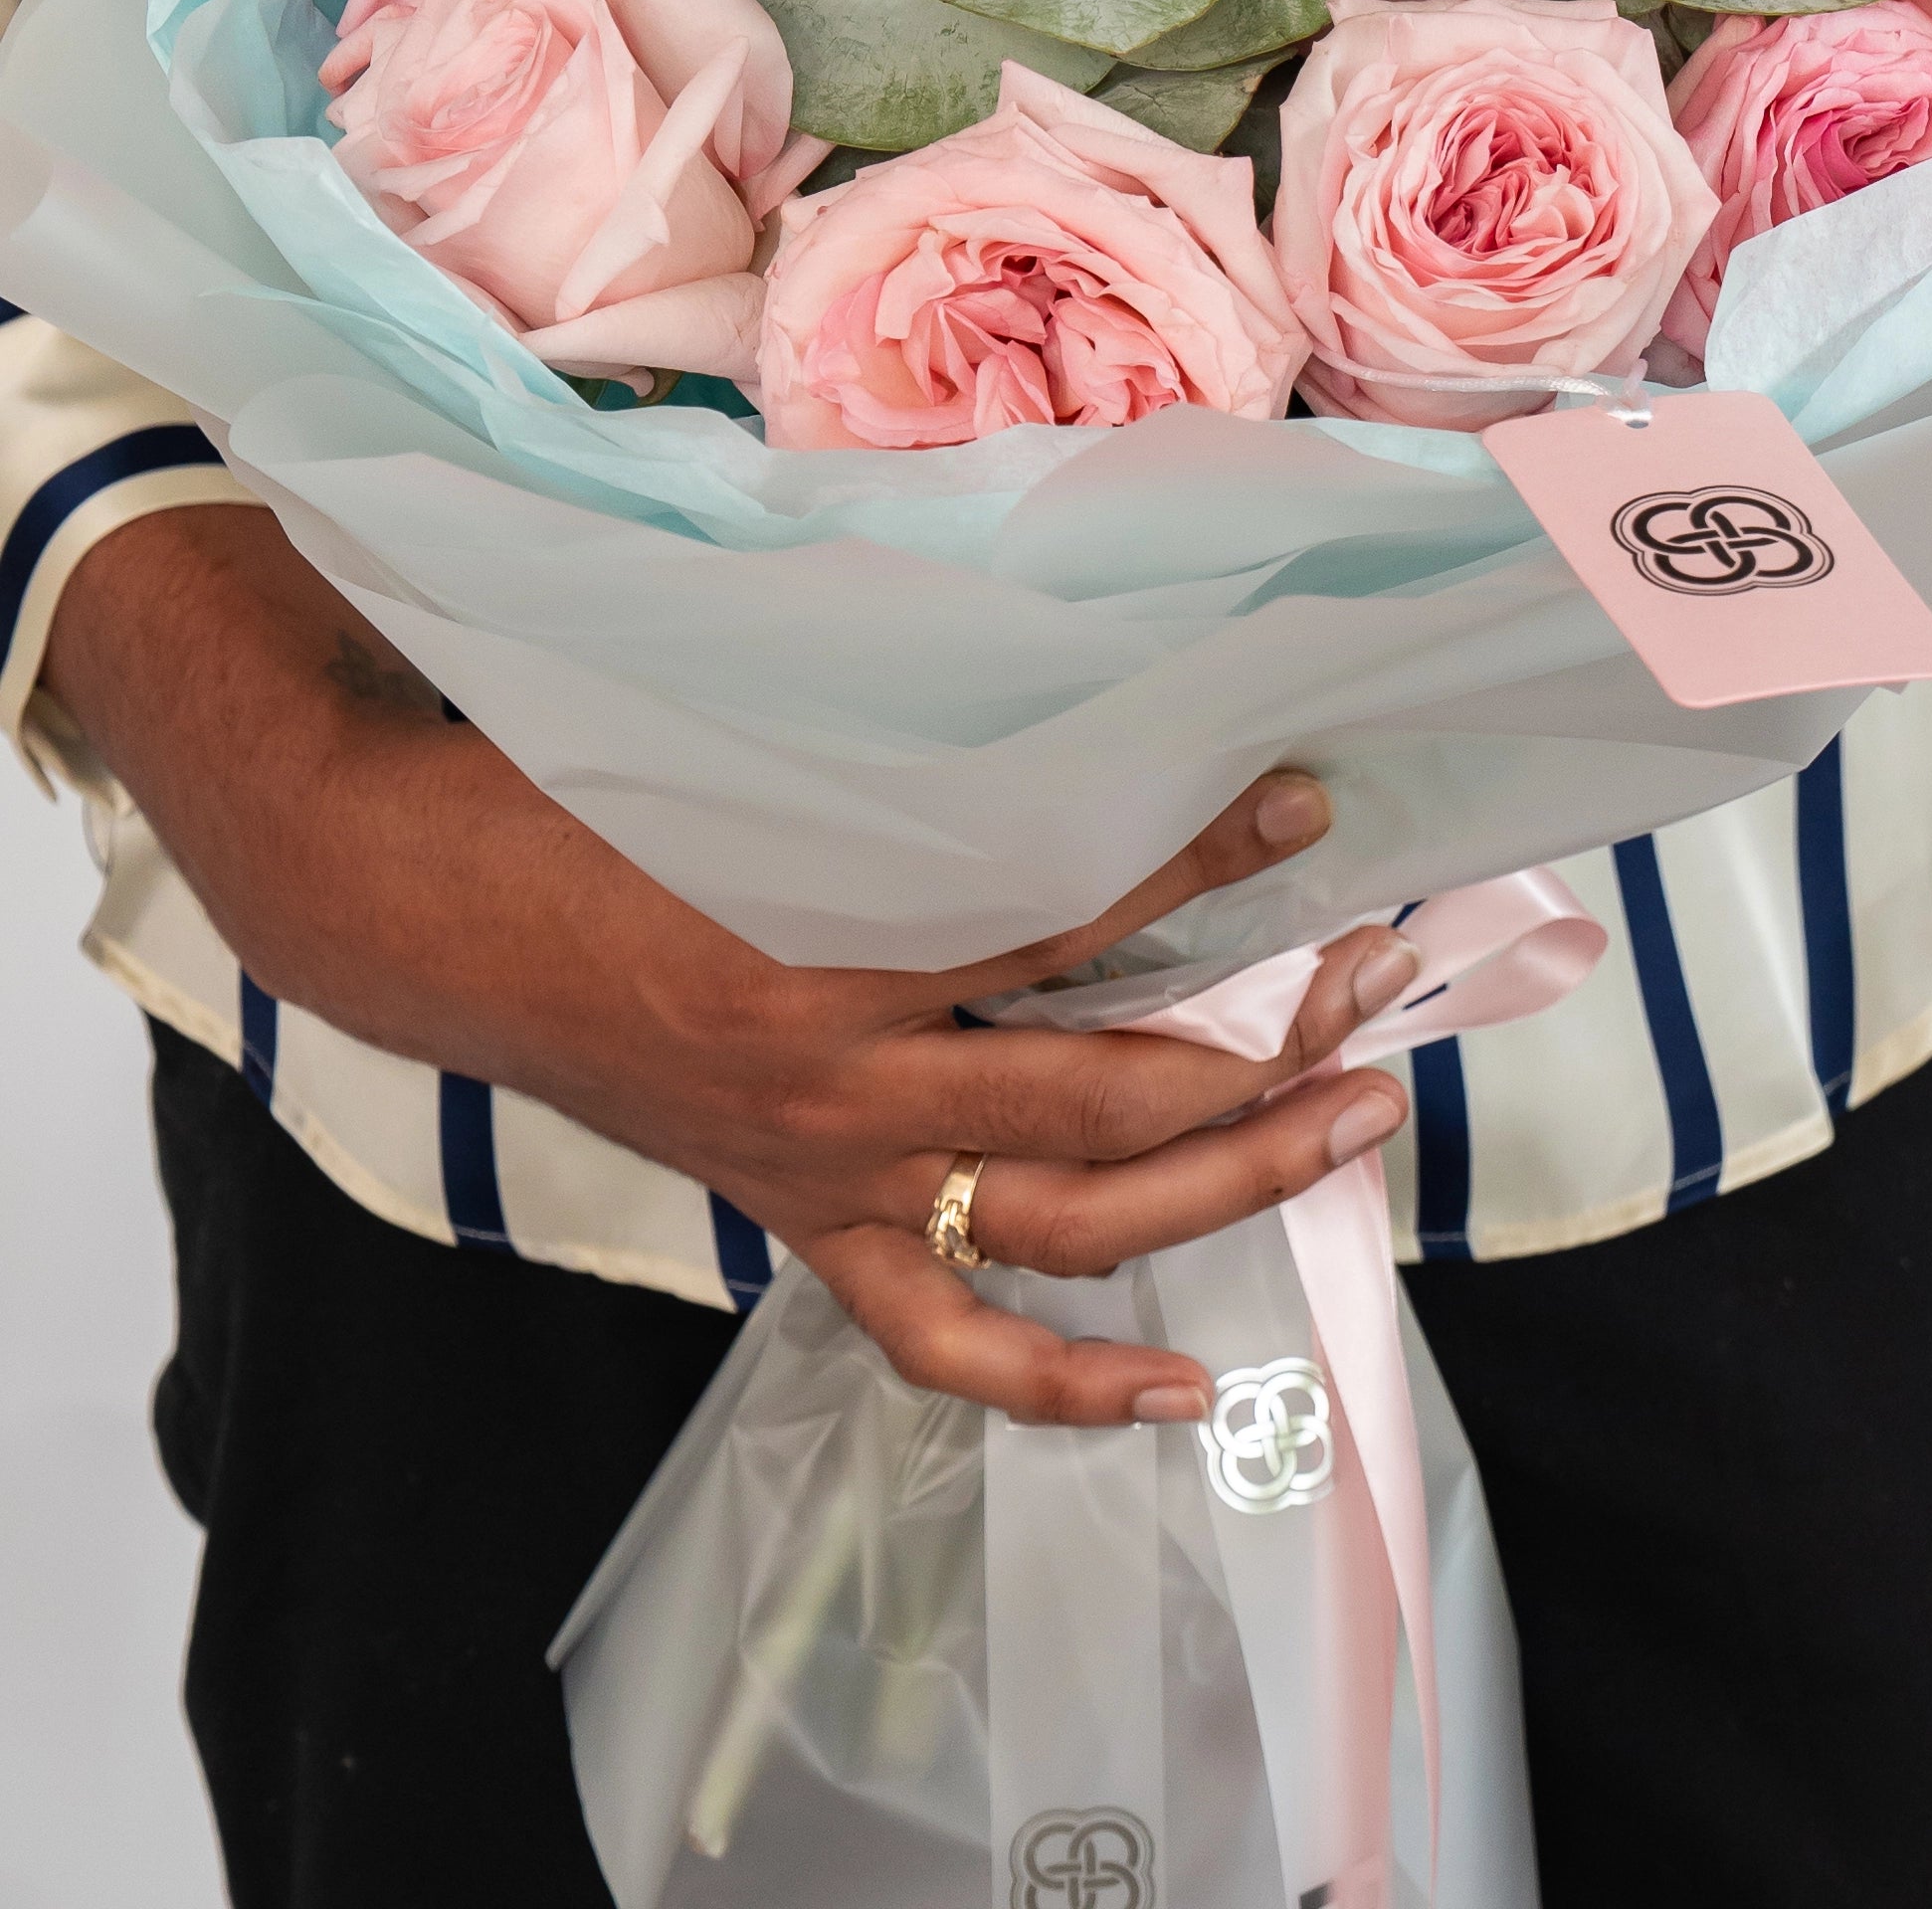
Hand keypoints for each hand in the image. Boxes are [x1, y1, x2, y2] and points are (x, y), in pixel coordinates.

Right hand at [43, 505, 1411, 1425]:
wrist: (425, 901)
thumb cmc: (592, 795)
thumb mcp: (753, 745)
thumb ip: (905, 738)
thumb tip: (1070, 670)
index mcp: (827, 951)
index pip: (1066, 922)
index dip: (1198, 864)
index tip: (1302, 806)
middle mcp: (843, 1087)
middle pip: (1103, 1098)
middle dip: (1262, 1048)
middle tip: (1375, 992)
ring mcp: (831, 1175)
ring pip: (1063, 1224)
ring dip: (1223, 1183)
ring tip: (1353, 1128)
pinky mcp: (808, 1221)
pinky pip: (945, 1337)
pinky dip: (1060, 1381)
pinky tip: (1177, 1392)